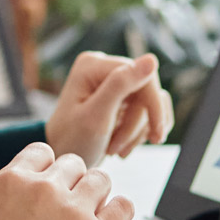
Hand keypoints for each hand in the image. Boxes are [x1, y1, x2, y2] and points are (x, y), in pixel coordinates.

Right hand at [0, 142, 133, 219]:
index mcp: (10, 183)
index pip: (41, 152)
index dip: (47, 169)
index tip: (50, 183)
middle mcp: (43, 190)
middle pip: (73, 163)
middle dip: (73, 183)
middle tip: (69, 204)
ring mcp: (73, 211)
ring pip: (100, 178)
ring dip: (97, 194)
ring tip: (90, 213)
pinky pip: (124, 206)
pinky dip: (120, 212)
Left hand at [46, 52, 173, 165]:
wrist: (63, 160)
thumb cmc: (72, 140)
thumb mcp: (96, 116)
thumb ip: (121, 85)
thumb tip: (151, 59)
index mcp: (94, 65)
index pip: (141, 74)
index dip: (153, 104)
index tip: (156, 135)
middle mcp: (104, 68)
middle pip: (147, 89)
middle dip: (139, 124)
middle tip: (122, 150)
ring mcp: (112, 82)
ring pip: (150, 102)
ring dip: (139, 131)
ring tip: (116, 149)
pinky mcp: (121, 97)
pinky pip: (148, 110)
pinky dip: (141, 132)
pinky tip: (125, 147)